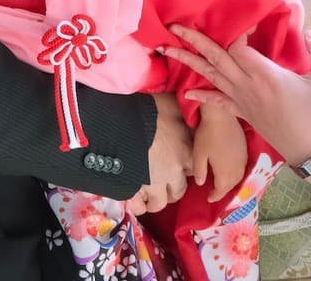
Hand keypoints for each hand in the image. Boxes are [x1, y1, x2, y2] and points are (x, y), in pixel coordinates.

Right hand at [127, 92, 191, 215]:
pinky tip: (132, 201)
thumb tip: (188, 106)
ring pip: (160, 203)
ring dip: (155, 200)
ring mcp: (154, 184)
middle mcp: (173, 171)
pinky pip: (138, 208)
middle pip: (178, 190)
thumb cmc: (146, 109)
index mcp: (185, 151)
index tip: (176, 163)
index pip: (192, 167)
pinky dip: (136, 206)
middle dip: (171, 188)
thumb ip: (181, 110)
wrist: (118, 120)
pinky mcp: (134, 191)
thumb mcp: (169, 103)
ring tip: (146, 193)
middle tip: (162, 181)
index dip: (183, 166)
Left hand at [165, 25, 310, 164]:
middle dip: (194, 40)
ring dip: (187, 61)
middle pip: (216, 58)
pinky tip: (186, 90)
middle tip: (174, 26)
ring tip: (166, 49)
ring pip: (209, 76)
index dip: (236, 32)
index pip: (239, 48)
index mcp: (265, 75)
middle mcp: (246, 85)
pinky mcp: (241, 113)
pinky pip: (217, 102)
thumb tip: (308, 31)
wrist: (309, 149)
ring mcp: (240, 100)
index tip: (241, 21)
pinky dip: (201, 95)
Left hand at [192, 102, 246, 201]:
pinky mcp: (245, 149)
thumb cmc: (207, 135)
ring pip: (239, 176)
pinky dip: (236, 172)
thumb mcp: (198, 154)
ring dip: (231, 182)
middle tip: (216, 192)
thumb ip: (199, 171)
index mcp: (225, 172)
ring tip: (223, 182)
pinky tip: (231, 168)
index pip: (221, 189)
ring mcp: (243, 159)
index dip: (216, 196)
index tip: (209, 198)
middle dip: (224, 190)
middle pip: (232, 184)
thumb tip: (201, 183)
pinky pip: (243, 167)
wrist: (221, 115)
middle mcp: (237, 168)